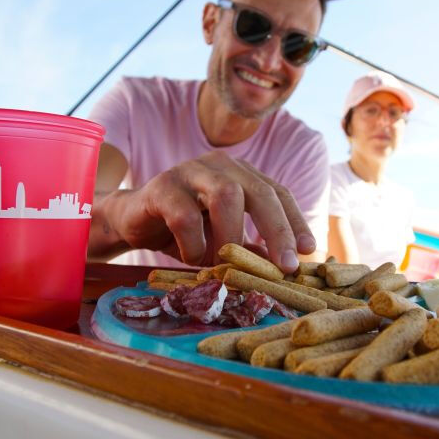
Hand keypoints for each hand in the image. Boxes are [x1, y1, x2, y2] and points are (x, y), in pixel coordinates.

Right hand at [98, 151, 315, 271]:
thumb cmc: (183, 231)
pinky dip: (194, 242)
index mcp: (240, 175)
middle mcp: (220, 167)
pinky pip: (185, 214)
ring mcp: (190, 172)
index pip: (277, 193)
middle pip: (259, 191)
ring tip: (226, 264)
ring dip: (232, 236)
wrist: (131, 220)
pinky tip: (192, 257)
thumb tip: (283, 271)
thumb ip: (250, 248)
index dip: (294, 221)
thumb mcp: (222, 241)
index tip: (308, 251)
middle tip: (285, 265)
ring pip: (226, 195)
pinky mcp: (161, 187)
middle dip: (277, 229)